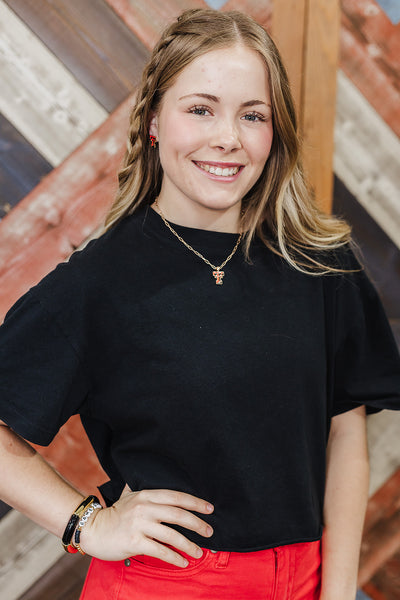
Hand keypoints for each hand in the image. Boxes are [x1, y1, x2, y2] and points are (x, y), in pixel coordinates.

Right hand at [80, 486, 213, 566]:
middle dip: (197, 524)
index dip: (195, 502)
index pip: (176, 496)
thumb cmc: (113, 514)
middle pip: (178, 515)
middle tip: (209, 532)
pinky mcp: (134, 542)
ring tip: (199, 552)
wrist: (92, 529)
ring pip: (172, 536)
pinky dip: (174, 558)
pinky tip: (183, 562)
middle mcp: (144, 508)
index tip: (209, 509)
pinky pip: (160, 551)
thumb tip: (151, 476)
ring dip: (189, 545)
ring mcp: (139, 525)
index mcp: (146, 495)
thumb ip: (142, 489)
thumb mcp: (128, 495)